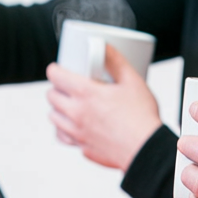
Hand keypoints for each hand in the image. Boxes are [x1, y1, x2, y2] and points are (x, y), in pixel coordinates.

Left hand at [45, 44, 162, 169]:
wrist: (146, 150)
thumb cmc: (141, 117)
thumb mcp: (132, 81)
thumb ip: (116, 61)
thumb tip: (104, 47)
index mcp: (86, 94)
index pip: (56, 76)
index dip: (55, 69)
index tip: (59, 68)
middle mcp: (76, 113)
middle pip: (51, 96)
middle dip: (57, 88)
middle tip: (68, 86)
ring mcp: (77, 132)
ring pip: (53, 117)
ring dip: (58, 108)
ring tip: (71, 104)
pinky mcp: (82, 147)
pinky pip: (62, 137)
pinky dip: (63, 129)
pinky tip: (74, 126)